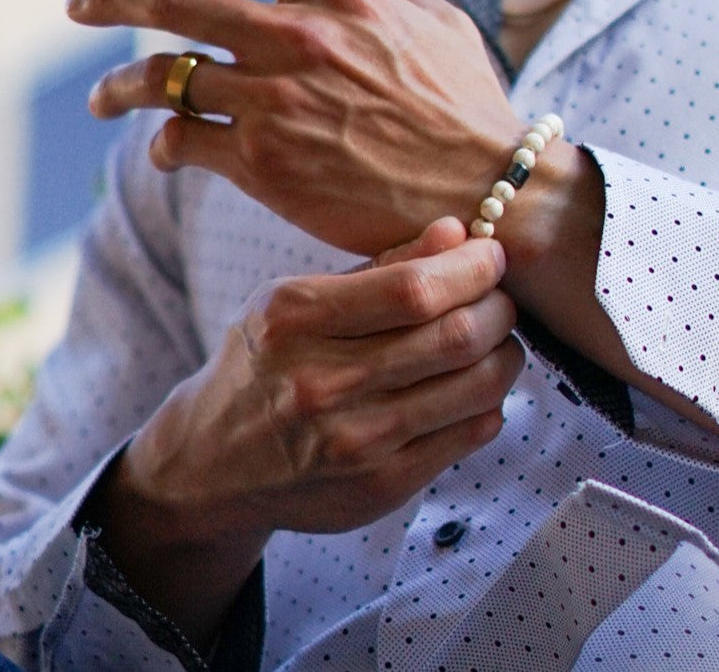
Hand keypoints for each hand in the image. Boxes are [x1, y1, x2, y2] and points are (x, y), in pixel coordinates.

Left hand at [68, 0, 523, 254]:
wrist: (484, 191)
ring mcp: (275, 103)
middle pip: (171, 1)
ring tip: (101, 96)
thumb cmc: (468, 105)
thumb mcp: (443, 19)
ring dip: (118, 85)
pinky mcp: (265, 166)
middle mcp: (295, 39)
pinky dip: (166, 143)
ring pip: (163, 78)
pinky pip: (185, 143)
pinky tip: (165, 149)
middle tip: (78, 1)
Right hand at [93, 218, 523, 645]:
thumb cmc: (266, 362)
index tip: (491, 254)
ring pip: (476, 387)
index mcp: (295, 319)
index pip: (414, 289)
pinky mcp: (380, 487)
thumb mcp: (297, 299)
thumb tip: (458, 231)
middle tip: (501, 298)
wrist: (212, 463)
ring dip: (506, 354)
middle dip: (498, 308)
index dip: (471, 268)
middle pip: (454, 338)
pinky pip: (470, 434)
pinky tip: (476, 384)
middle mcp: (321, 383)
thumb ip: (380, 265)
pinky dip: (490, 400)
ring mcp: (353, 442)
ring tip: (497, 338)